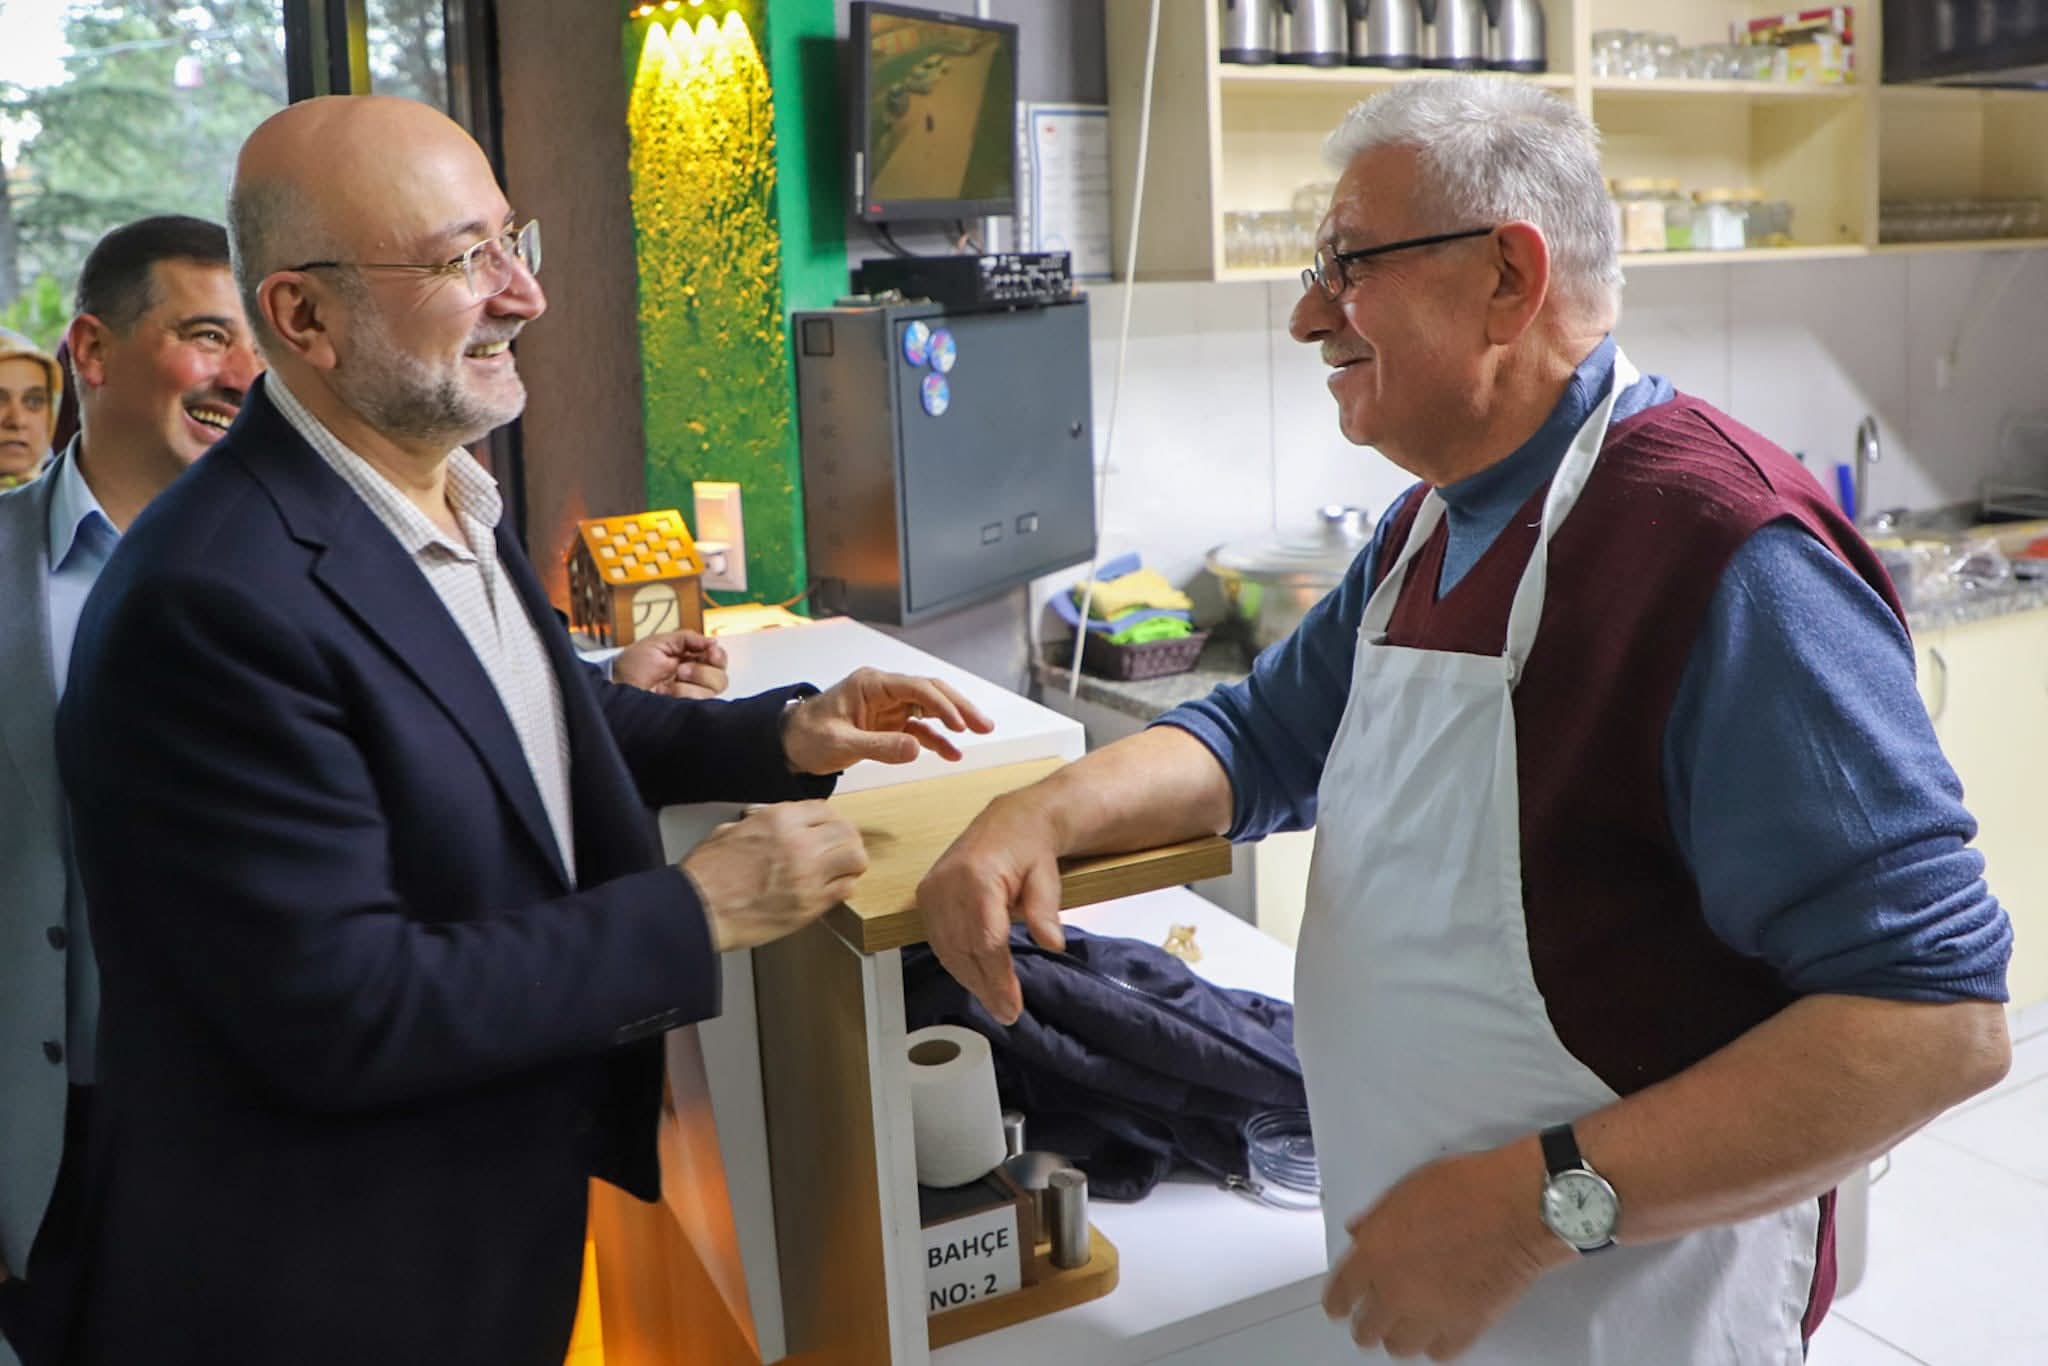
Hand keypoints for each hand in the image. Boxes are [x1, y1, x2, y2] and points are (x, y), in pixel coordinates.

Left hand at [612, 629, 728, 698]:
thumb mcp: (658, 642)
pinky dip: (682, 695)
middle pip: (720, 677)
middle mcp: (694, 680)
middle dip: (702, 671)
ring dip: (689, 685)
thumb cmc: (630, 667)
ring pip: (712, 692)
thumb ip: (687, 638)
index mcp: (690, 661)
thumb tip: (712, 640)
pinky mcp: (685, 711)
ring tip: (667, 684)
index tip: (709, 651)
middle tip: (680, 669)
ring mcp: (689, 698)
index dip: (718, 655)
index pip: (718, 660)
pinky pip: (700, 705)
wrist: (615, 686)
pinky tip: (665, 694)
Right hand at [681, 801, 867, 951]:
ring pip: (855, 859)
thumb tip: (770, 822)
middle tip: (841, 848)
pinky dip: (843, 888)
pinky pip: (845, 890)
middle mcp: (799, 843)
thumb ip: (761, 823)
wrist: (698, 908)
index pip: (824, 810)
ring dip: (851, 863)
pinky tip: (832, 889)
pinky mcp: (809, 905)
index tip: (828, 828)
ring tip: (842, 869)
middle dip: (846, 839)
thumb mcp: (732, 831)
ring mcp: (808, 875)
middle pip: (846, 832)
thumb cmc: (707, 875)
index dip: (829, 820)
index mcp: (779, 820)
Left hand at [782, 668, 993, 773]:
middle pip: (931, 692)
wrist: (790, 744)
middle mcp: (884, 691)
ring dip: (954, 720)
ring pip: (930, 708)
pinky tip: (952, 753)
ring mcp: (888, 707)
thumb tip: (916, 748)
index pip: (916, 688)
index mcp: (871, 684)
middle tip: (984, 724)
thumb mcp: (840, 743)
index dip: (941, 704)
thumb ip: (878, 746)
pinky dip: (936, 740)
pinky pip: (919, 728)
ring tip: (980, 733)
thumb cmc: (808, 736)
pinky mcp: (889, 724)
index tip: (959, 725)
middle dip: (959, 706)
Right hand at [916, 791, 1066, 1025]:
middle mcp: (948, 883)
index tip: (1012, 1005)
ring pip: (947, 949)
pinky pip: (938, 940)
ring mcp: (932, 889)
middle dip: (985, 986)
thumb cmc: (1030, 848)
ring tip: (994, 1002)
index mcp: (977, 876)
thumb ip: (1045, 911)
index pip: (985, 941)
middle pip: (963, 950)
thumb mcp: (1047, 876)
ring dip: (970, 979)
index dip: (997, 978)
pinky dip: (956, 963)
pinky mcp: (926, 895)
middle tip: (1007, 1013)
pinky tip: (974, 978)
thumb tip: (1053, 944)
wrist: (1009, 820)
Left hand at [1323, 1140, 1572, 1358]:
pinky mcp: (1467, 1327)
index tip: (1339, 1308)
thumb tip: (1358, 1232)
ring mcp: (1431, 1314)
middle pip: (1366, 1330)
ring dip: (1399, 1338)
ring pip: (1400, 1348)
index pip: (1340, 1295)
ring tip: (1403, 1329)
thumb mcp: (1405, 1190)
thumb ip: (1375, 1220)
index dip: (1337, 1303)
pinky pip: (1440, 1353)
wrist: (1516, 1206)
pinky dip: (1436, 1346)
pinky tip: (1437, 1333)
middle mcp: (1396, 1290)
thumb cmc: (1466, 1189)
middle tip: (1371, 1320)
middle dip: (1366, 1325)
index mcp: (1374, 1255)